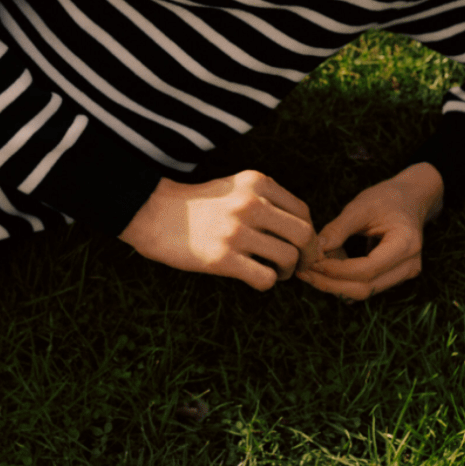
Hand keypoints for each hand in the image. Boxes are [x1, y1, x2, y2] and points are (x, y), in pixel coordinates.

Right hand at [119, 170, 318, 291]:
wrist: (155, 213)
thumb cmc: (200, 205)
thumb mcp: (236, 187)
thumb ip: (268, 200)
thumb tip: (304, 231)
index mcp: (256, 182)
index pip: (303, 212)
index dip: (309, 234)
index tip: (302, 247)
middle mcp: (250, 203)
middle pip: (304, 234)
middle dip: (308, 255)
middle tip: (300, 265)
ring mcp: (236, 231)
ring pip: (289, 258)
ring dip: (288, 271)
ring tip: (275, 271)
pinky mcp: (222, 258)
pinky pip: (265, 278)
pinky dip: (267, 282)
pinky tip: (255, 277)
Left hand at [295, 162, 443, 300]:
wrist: (411, 198)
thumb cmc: (387, 197)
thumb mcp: (361, 206)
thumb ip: (338, 229)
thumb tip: (315, 249)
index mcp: (405, 244)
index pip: (366, 269)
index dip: (336, 270)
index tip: (311, 263)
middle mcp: (410, 266)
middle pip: (366, 288)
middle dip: (331, 284)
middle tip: (304, 273)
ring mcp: (405, 274)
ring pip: (366, 291)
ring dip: (336, 285)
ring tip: (311, 271)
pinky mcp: (396, 276)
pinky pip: (368, 285)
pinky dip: (345, 281)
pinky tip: (326, 269)